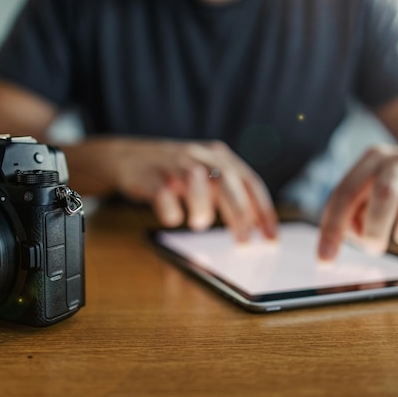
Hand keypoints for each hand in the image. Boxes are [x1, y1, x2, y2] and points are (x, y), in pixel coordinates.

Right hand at [100, 138, 277, 240]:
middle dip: (239, 212)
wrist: (125, 157)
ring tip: (200, 224)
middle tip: (244, 242)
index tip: (272, 238)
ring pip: (195, 179)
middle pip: (226, 179)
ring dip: (202, 206)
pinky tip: (172, 218)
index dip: (263, 211)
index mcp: (218, 155)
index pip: (249, 181)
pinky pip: (162, 193)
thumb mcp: (204, 175)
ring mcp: (172, 164)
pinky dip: (171, 211)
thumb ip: (227, 193)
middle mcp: (198, 156)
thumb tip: (252, 227)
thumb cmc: (172, 173)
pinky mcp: (148, 176)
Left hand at [318, 145, 397, 259]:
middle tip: (374, 247)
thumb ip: (353, 213)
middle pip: (384, 193)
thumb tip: (354, 237)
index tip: (325, 259)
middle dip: (374, 229)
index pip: (345, 193)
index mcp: (372, 160)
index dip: (332, 228)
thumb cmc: (397, 186)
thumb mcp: (368, 190)